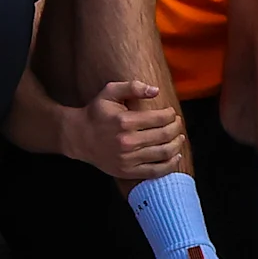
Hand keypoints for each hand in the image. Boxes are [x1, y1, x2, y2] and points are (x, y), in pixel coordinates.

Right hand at [64, 79, 183, 179]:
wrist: (79, 137)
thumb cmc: (96, 113)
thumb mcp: (109, 92)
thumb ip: (132, 87)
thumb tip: (156, 90)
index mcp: (124, 121)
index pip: (159, 118)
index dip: (170, 114)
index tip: (171, 112)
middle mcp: (127, 141)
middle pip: (164, 135)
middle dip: (176, 127)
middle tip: (177, 123)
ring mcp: (128, 159)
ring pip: (164, 153)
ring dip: (177, 144)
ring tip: (179, 137)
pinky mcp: (127, 171)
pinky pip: (156, 171)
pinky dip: (170, 165)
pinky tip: (176, 156)